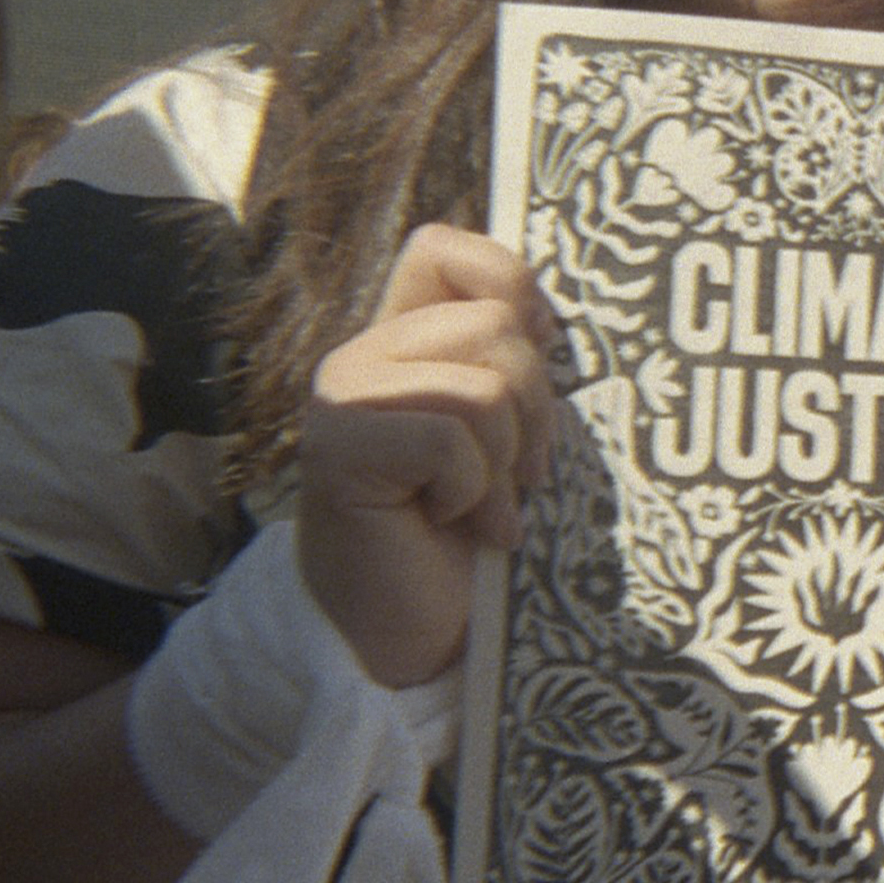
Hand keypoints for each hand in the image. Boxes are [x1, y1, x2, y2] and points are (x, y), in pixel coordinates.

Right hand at [299, 224, 557, 688]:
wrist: (411, 634)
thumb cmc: (467, 537)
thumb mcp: (508, 434)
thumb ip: (511, 365)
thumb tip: (545, 317)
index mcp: (402, 339)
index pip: (447, 248)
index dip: (511, 288)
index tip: (536, 362)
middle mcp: (362, 354)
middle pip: (495, 324)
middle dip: (534, 410)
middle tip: (514, 476)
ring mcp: (342, 395)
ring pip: (483, 383)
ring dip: (503, 461)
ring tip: (479, 507)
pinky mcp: (337, 446)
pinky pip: (452, 435)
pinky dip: (473, 491)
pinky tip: (451, 525)